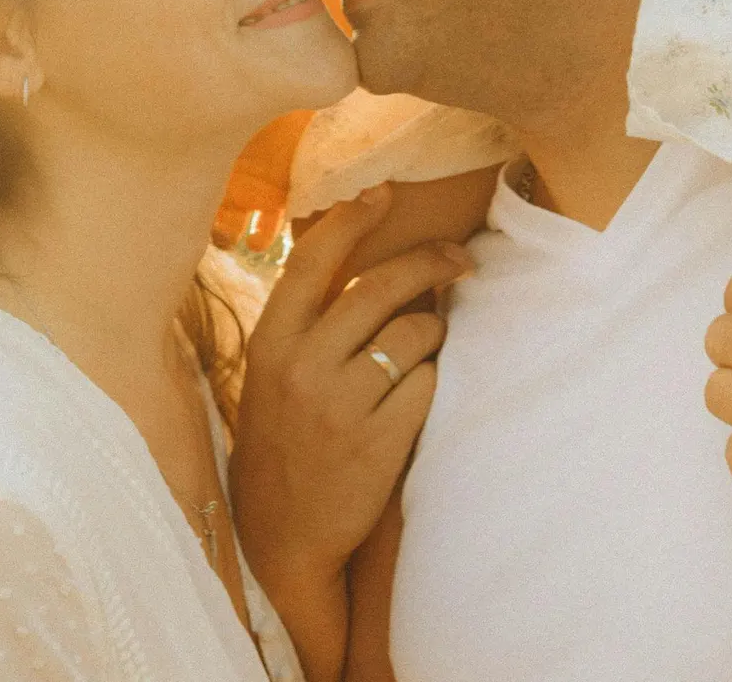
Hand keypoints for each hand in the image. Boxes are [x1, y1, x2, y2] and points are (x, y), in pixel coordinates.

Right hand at [230, 183, 470, 592]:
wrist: (281, 538)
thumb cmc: (283, 445)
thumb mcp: (273, 377)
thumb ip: (307, 324)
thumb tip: (363, 259)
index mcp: (271, 342)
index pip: (313, 260)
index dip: (352, 219)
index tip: (383, 193)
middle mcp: (302, 365)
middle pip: (380, 286)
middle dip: (432, 262)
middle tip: (460, 260)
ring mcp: (340, 403)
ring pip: (416, 333)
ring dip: (435, 335)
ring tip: (425, 355)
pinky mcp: (379, 440)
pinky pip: (430, 384)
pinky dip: (435, 382)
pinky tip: (421, 398)